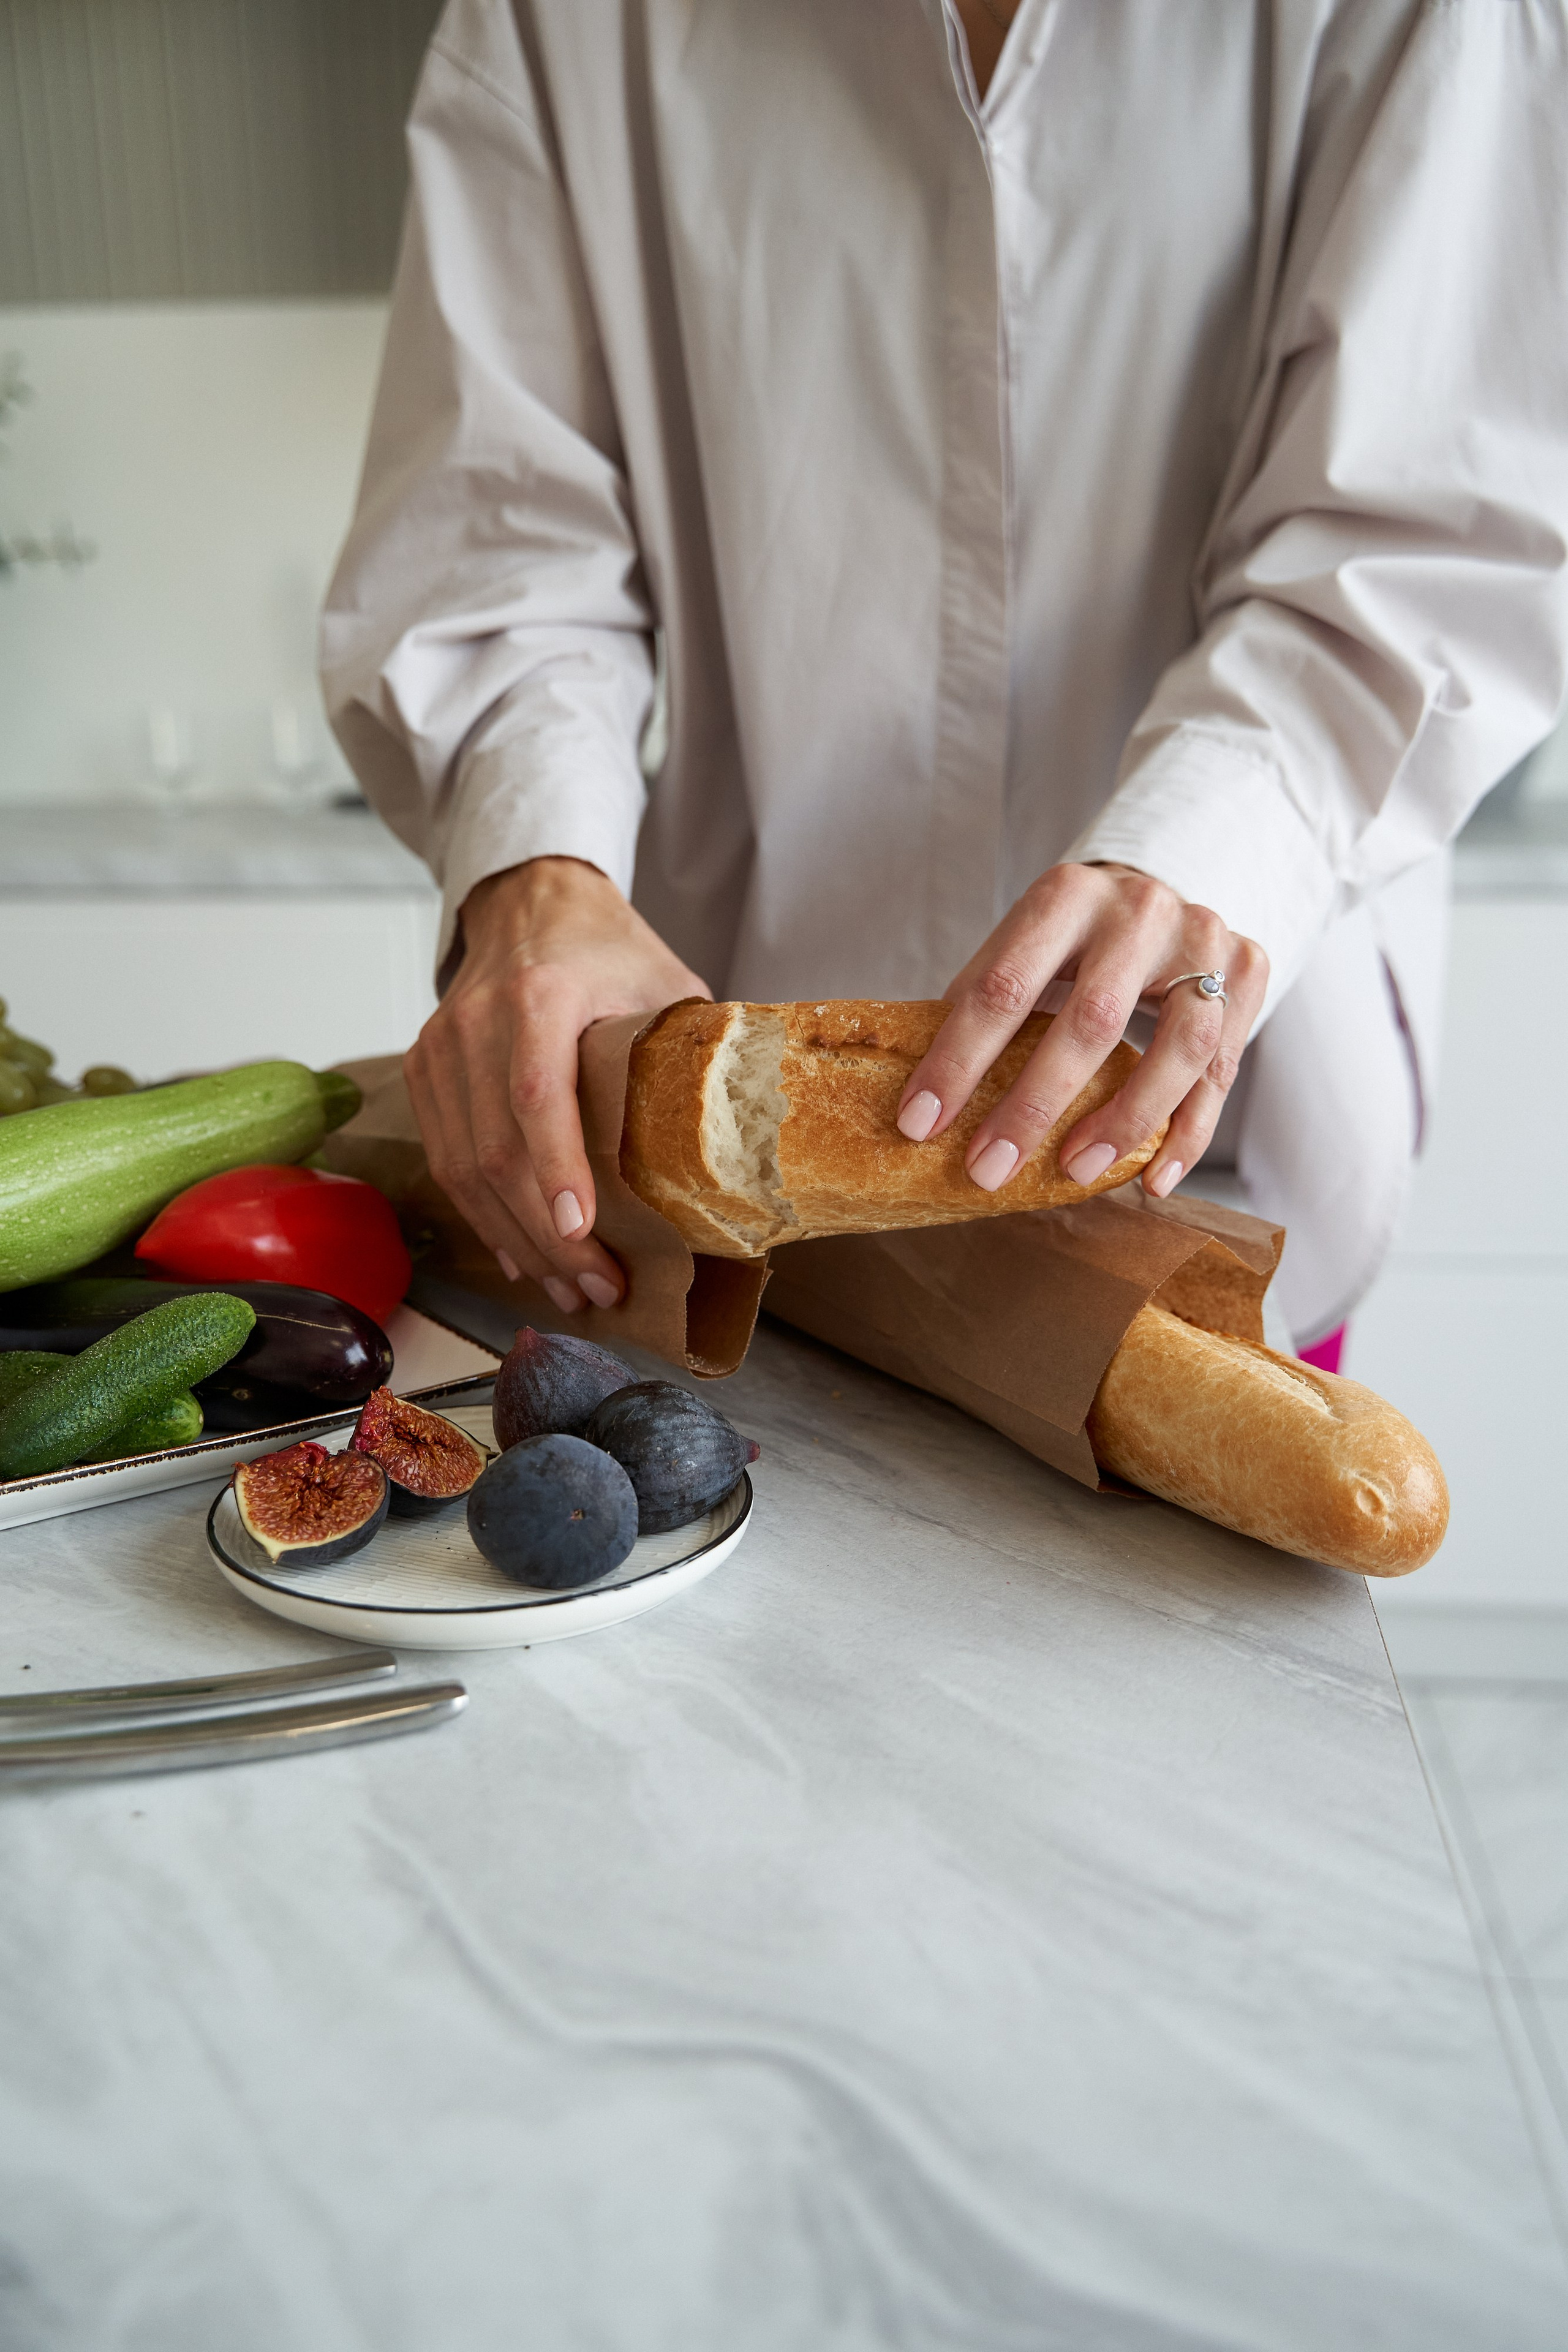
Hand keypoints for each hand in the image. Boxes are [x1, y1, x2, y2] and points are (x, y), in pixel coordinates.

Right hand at [404, 857, 709, 1312]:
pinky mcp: (424, 1070)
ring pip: (463, 1168)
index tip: (584, 1233)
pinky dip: (483, 1215)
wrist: (531, 902)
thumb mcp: (666, 982)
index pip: (537, 1096)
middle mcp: (476, 1021)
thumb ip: (695, 1051)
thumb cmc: (608, 949)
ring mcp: (440, 1048)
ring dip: (516, 1240)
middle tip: (596, 1290)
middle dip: (548, 1237)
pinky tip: (521, 1253)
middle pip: (497, 1150)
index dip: (557, 1171)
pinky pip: (445, 1159)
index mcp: (539, 994)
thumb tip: (750, 1136)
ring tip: (566, 1288)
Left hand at [895, 863, 1267, 1198]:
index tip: (919, 1123)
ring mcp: (1203, 937)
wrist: (1156, 890)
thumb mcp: (1020, 947)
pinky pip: (1221, 1069)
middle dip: (1033, 1106)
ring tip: (1075, 1173)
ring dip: (1124, 1123)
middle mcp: (1140, 909)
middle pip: (1091, 1021)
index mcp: (1064, 895)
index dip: (957, 1060)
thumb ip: (982, 1005)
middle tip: (989, 1169)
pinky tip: (1153, 1179)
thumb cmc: (1069, 938)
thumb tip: (924, 1099)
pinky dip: (1188, 1134)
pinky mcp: (1248, 969)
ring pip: (1179, 1047)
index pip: (1002, 987)